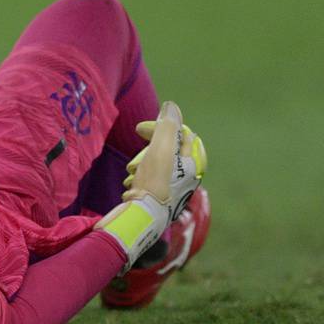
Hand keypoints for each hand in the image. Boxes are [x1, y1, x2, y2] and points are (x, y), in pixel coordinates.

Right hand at [122, 102, 205, 220]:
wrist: (144, 217)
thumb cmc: (154, 181)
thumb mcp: (161, 148)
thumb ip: (167, 126)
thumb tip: (171, 106)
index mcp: (192, 164)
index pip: (181, 134)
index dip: (160, 126)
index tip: (140, 129)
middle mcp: (188, 178)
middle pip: (168, 151)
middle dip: (148, 148)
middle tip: (135, 152)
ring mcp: (176, 191)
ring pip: (158, 166)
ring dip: (142, 164)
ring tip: (130, 171)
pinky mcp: (164, 201)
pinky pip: (152, 182)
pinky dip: (140, 178)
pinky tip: (130, 183)